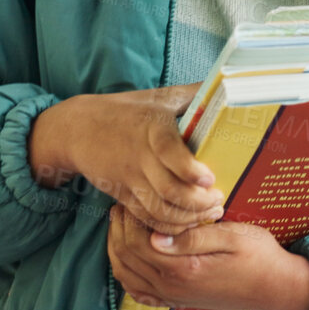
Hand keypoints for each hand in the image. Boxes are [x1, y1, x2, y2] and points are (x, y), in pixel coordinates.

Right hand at [31, 84, 223, 234]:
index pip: (169, 151)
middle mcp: (139, 156)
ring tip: (210, 212)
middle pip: (169, 190)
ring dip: (188, 218)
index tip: (210, 178)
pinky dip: (169, 226)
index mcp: (151, 127)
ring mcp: (129, 179)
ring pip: (160, 210)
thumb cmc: (128, 110)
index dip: (191, 170)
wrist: (79, 129)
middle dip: (199, 202)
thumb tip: (229, 84)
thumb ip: (195, 93)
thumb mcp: (160, 96)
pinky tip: (188, 221)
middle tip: (219, 199)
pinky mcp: (122, 195)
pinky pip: (147, 218)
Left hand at [106, 205, 308, 309]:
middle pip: (126, 256)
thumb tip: (155, 235)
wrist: (274, 288)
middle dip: (119, 227)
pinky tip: (128, 255)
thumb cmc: (258, 255)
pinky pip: (137, 291)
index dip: (129, 217)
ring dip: (117, 247)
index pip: (137, 241)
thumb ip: (193, 237)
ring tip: (123, 223)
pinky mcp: (175, 301)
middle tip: (124, 204)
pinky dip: (125, 272)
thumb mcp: (232, 237)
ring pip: (126, 274)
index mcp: (183, 268)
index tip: (135, 195)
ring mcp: (171, 297)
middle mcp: (172, 287)